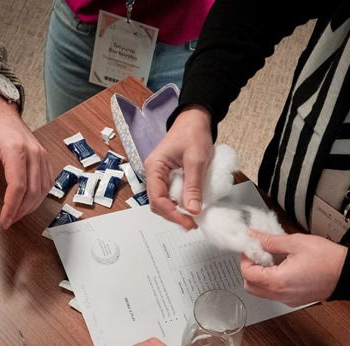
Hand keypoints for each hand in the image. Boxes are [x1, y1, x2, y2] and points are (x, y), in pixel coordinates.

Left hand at [0, 93, 53, 228]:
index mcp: (16, 150)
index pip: (18, 188)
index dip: (11, 209)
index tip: (4, 221)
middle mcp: (34, 153)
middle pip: (33, 192)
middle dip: (20, 211)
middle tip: (8, 220)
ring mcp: (42, 155)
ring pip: (43, 190)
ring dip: (30, 206)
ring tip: (16, 213)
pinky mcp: (45, 157)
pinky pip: (48, 183)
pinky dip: (39, 196)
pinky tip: (28, 201)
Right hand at [144, 106, 212, 230]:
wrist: (195, 119)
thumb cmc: (193, 132)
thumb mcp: (196, 160)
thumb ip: (193, 186)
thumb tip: (192, 210)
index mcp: (154, 167)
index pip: (157, 199)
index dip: (172, 214)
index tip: (189, 222)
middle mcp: (153, 173)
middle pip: (158, 203)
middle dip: (173, 215)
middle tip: (192, 223)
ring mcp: (159, 175)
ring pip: (163, 201)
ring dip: (176, 210)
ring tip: (192, 217)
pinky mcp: (167, 177)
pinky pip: (170, 194)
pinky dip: (179, 203)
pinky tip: (190, 206)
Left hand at [241, 230, 347, 305]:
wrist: (348, 273)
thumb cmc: (328, 259)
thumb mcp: (295, 242)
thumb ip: (269, 240)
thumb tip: (252, 237)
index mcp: (277, 282)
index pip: (247, 273)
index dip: (245, 258)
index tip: (251, 247)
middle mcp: (280, 295)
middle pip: (250, 286)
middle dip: (250, 268)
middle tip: (259, 253)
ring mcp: (287, 300)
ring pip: (261, 291)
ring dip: (261, 275)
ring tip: (273, 258)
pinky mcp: (294, 300)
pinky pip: (275, 293)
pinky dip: (272, 281)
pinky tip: (283, 266)